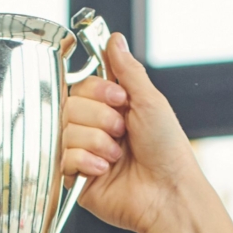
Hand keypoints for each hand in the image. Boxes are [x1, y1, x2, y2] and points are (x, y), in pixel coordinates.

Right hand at [62, 35, 199, 232]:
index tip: (120, 98)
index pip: (83, 85)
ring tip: (118, 156)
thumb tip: (114, 38)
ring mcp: (85, 153)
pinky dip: (87, 161)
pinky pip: (64, 159)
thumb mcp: (150, 101)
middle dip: (100, 118)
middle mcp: (96, 129)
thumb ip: (128, 70)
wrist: (168, 194)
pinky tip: (105, 170)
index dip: (97, 89)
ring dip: (97, 141)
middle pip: (71, 106)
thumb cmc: (167, 150)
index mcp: (112, 109)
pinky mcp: (77, 179)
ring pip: (67, 131)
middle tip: (122, 132)